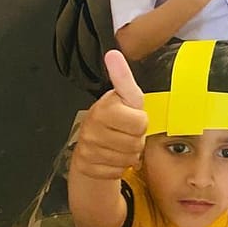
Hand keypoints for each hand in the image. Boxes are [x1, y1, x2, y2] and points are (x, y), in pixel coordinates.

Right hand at [72, 51, 146, 178]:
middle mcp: (92, 128)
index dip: (141, 122)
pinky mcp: (86, 166)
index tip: (131, 116)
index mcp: (103, 108)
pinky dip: (118, 168)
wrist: (93, 144)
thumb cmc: (116, 117)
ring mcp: (87, 149)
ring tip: (120, 144)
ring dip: (128, 155)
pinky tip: (111, 157)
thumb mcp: (125, 97)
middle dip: (136, 140)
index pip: (141, 123)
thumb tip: (113, 53)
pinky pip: (115, 172)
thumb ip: (123, 77)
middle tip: (126, 133)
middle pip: (136, 143)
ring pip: (127, 160)